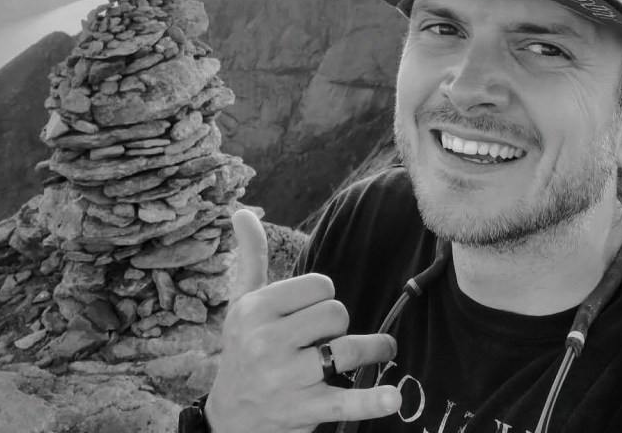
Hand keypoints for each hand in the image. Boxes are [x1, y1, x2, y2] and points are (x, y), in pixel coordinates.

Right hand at [205, 208, 401, 431]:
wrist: (229, 419)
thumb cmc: (242, 350)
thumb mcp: (241, 303)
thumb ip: (251, 256)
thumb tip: (242, 210)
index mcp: (257, 310)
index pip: (320, 286)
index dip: (323, 297)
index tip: (311, 311)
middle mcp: (268, 342)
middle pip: (337, 314)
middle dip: (339, 325)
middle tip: (328, 337)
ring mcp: (286, 378)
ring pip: (350, 349)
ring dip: (375, 349)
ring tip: (383, 350)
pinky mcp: (304, 409)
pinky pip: (345, 401)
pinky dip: (371, 401)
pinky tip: (392, 397)